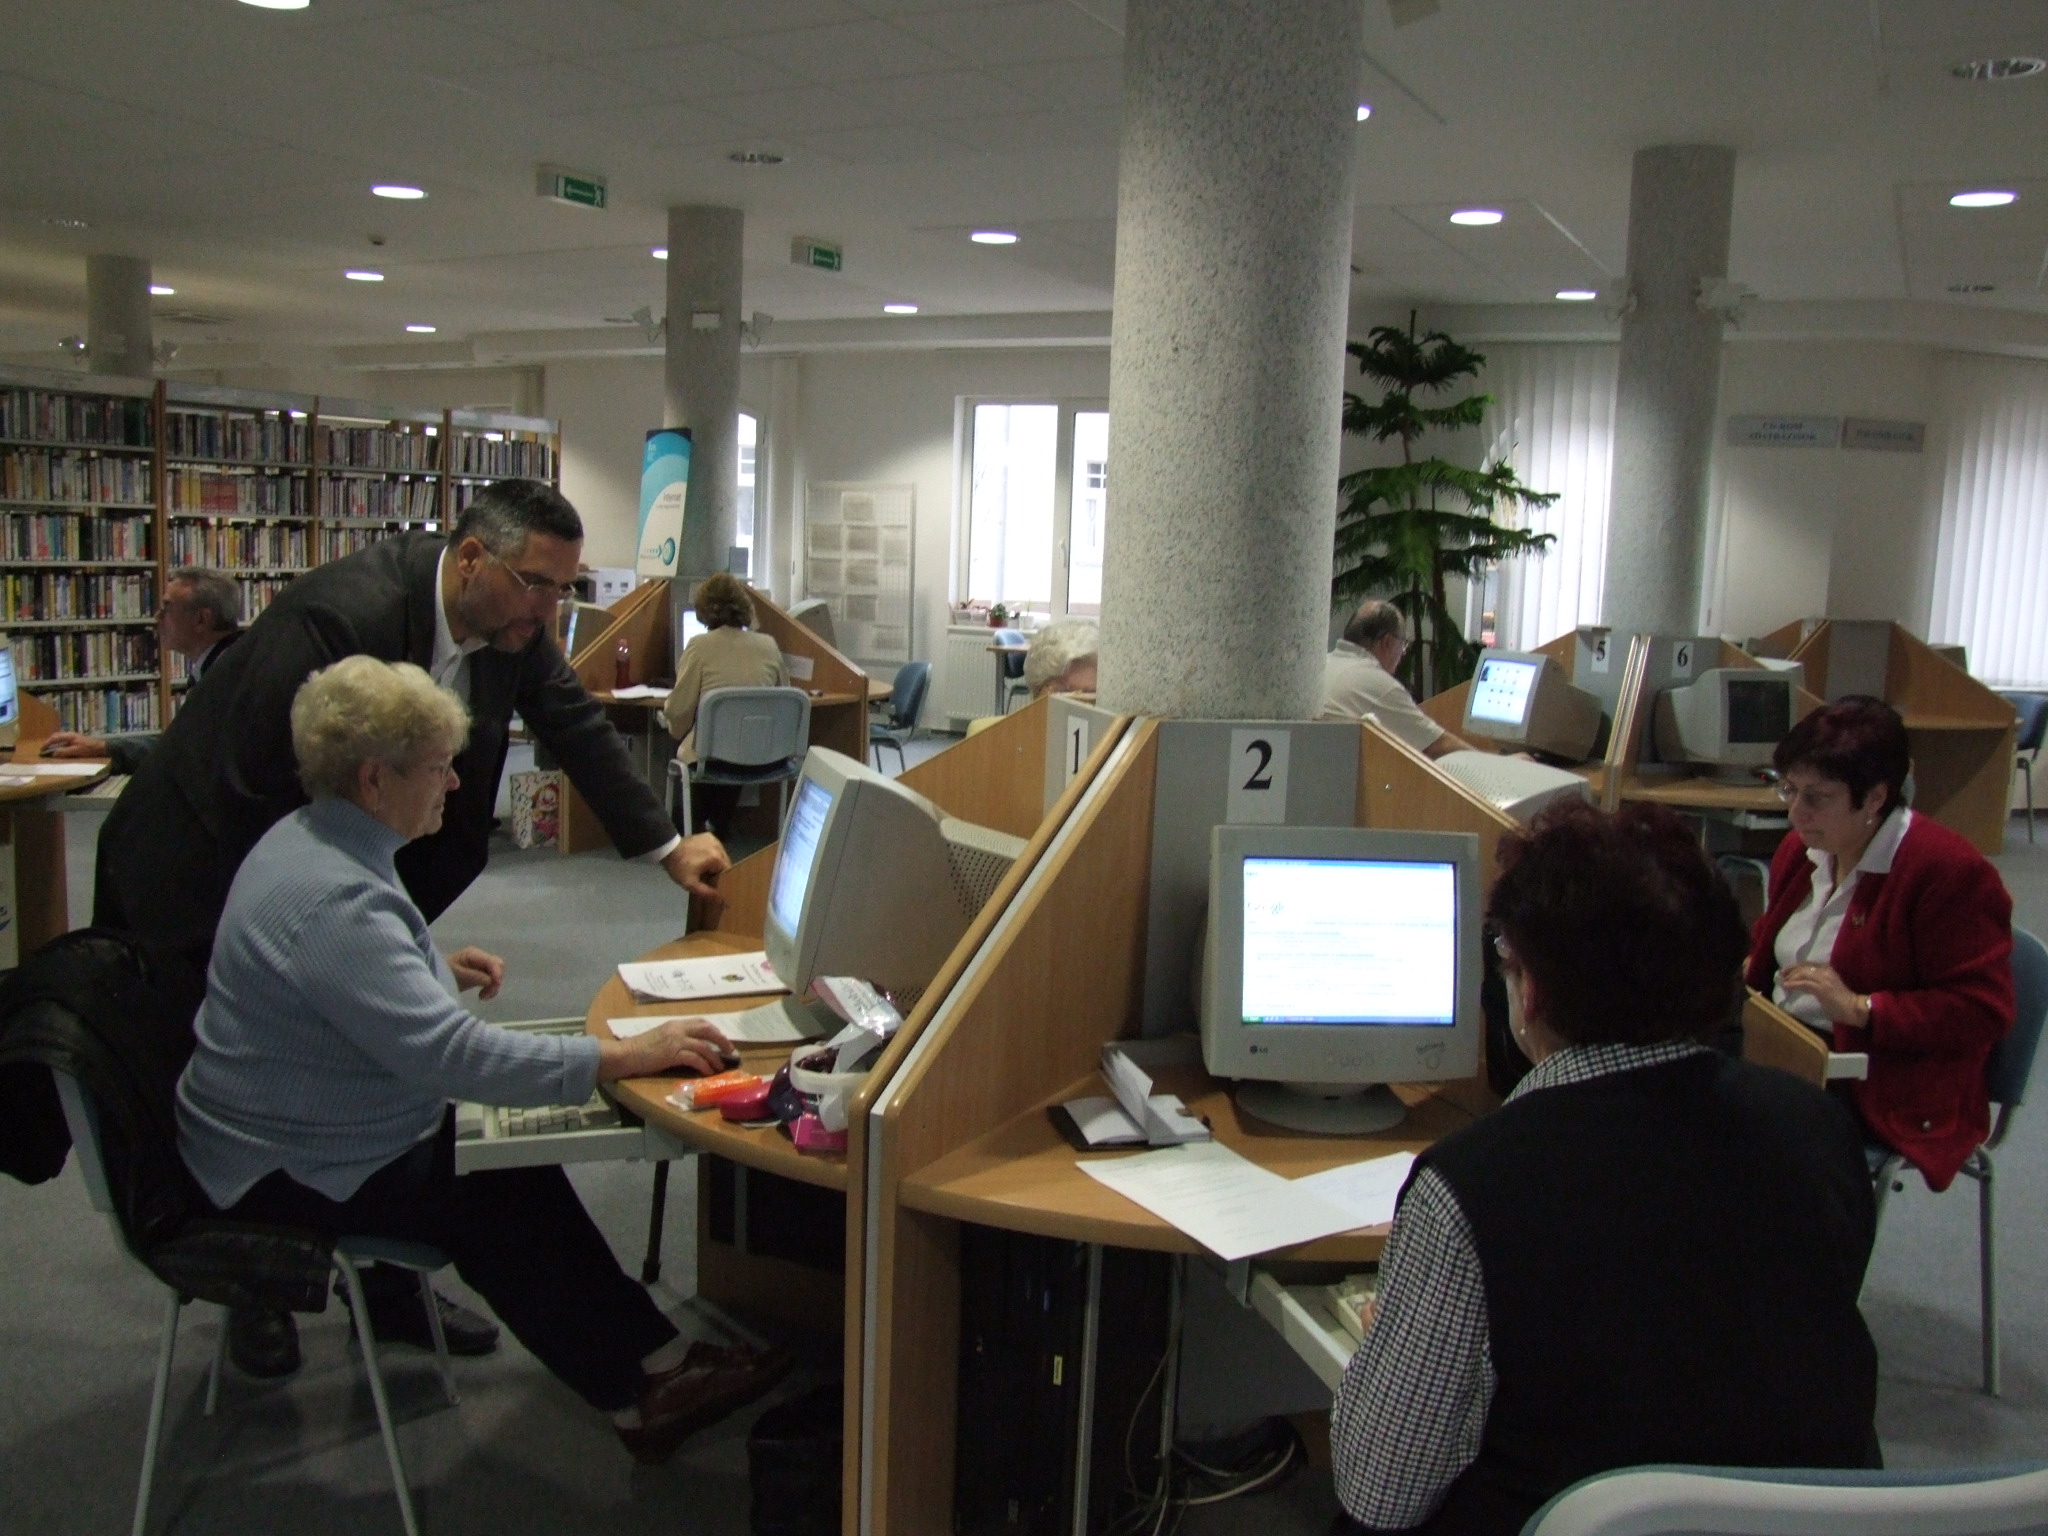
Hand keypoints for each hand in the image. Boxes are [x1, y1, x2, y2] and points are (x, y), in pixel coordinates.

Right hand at [43, 731, 108, 758]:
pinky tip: (59, 750)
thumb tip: (53, 753)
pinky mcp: (75, 741)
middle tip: (44, 749)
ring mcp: (73, 737)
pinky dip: (59, 745)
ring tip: (49, 750)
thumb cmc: (89, 749)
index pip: (54, 738)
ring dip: (54, 744)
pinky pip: (64, 742)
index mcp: (69, 736)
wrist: (101, 748)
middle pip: (56, 736)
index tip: (41, 749)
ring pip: (60, 739)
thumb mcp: (76, 751)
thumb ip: (64, 752)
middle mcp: (70, 735)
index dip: (47, 743)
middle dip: (49, 742)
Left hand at [448, 946, 505, 999]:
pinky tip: (482, 995)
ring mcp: (482, 965)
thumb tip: (491, 981)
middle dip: (496, 980)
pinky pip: (493, 980)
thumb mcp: (458, 974)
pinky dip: (491, 989)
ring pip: (497, 974)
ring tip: (482, 997)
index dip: (497, 973)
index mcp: (474, 954)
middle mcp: (481, 957)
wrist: (435, 977)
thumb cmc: (444, 973)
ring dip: (493, 987)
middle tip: (486, 994)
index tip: (495, 986)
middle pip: (499, 966)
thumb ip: (476, 976)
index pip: (493, 961)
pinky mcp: (481, 973)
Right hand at [597, 1017, 735, 1081]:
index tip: (722, 1039)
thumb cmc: (640, 1048)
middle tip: (730, 1050)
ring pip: (704, 1046)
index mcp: (675, 1024)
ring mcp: (675, 1041)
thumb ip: (676, 1037)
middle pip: (707, 1030)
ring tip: (720, 1066)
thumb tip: (692, 1046)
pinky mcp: (672, 1054)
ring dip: (715, 1057)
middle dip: (721, 1040)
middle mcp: (677, 1029)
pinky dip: (704, 1065)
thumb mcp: (661, 1036)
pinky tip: (708, 1072)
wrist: (626, 1054)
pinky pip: (695, 1059)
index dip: (714, 1031)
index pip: (701, 1022)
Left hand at [662, 832, 729, 907]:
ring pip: (720, 854)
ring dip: (715, 861)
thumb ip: (706, 892)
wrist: (667, 849)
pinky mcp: (708, 835)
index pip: (727, 872)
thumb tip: (721, 899)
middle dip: (717, 869)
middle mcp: (719, 846)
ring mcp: (714, 839)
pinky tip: (702, 856)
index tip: (711, 883)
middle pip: (724, 862)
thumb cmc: (679, 867)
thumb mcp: (690, 884)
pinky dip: (711, 853)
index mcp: (717, 858)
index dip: (720, 878)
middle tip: (705, 875)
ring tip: (703, 866)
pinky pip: (715, 847)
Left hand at [1780, 963, 1864, 1025]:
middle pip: (1803, 967)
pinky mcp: (1822, 988)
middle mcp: (1826, 971)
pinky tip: (1787, 987)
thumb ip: (1817, 984)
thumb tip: (1803, 985)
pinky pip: (1804, 984)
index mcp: (1828, 969)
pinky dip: (1793, 984)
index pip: (1808, 964)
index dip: (1795, 966)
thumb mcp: (1828, 987)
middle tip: (1781, 976)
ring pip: (1802, 974)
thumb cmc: (1842, 1002)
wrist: (1854, 1008)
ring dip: (1791, 978)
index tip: (1786, 971)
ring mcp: (1824, 979)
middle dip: (1790, 971)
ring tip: (1783, 982)